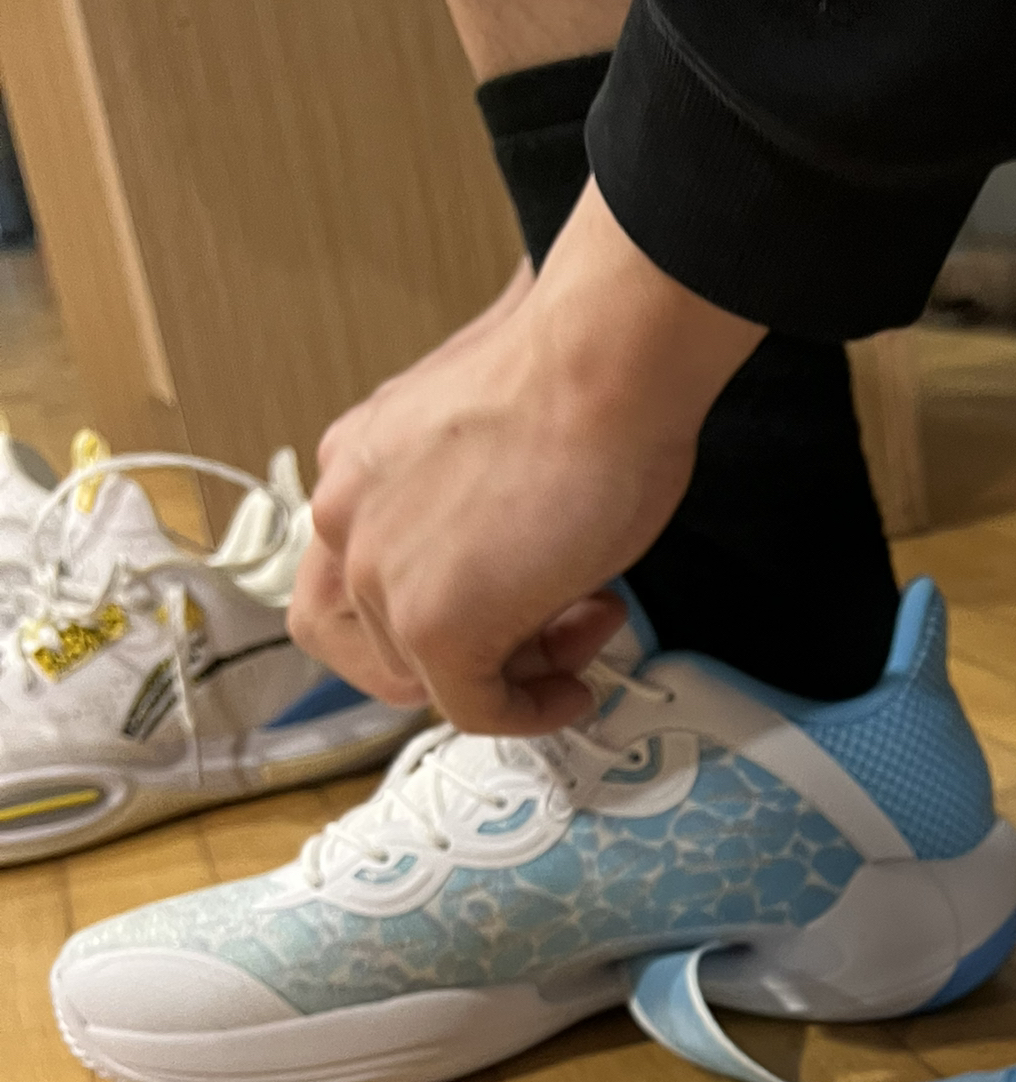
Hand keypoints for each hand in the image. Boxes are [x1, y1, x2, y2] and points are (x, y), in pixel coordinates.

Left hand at [289, 182, 762, 734]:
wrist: (603, 366)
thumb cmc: (577, 378)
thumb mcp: (491, 438)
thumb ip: (471, 502)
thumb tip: (516, 551)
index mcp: (355, 463)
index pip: (358, 576)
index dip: (431, 608)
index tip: (505, 602)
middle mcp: (345, 516)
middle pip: (374, 637)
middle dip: (469, 647)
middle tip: (544, 631)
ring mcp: (379, 574)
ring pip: (422, 675)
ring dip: (512, 671)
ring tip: (587, 626)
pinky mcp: (433, 627)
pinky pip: (472, 709)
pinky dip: (527, 715)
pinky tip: (575, 688)